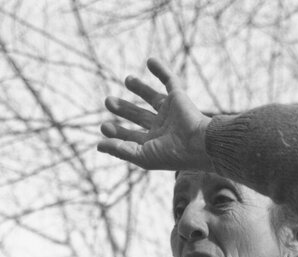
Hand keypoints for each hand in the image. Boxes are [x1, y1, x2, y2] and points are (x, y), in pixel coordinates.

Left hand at [98, 57, 213, 171]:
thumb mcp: (142, 156)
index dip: (117, 132)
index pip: (132, 137)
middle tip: (108, 101)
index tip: (104, 127)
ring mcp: (170, 112)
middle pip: (139, 116)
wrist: (199, 143)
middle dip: (124, 109)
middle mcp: (162, 128)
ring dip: (140, 88)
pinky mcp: (178, 97)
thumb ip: (120, 150)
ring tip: (127, 79)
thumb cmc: (172, 154)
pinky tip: (150, 61)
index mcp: (155, 144)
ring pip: (152, 97)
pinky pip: (169, 80)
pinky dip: (160, 69)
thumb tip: (98, 146)